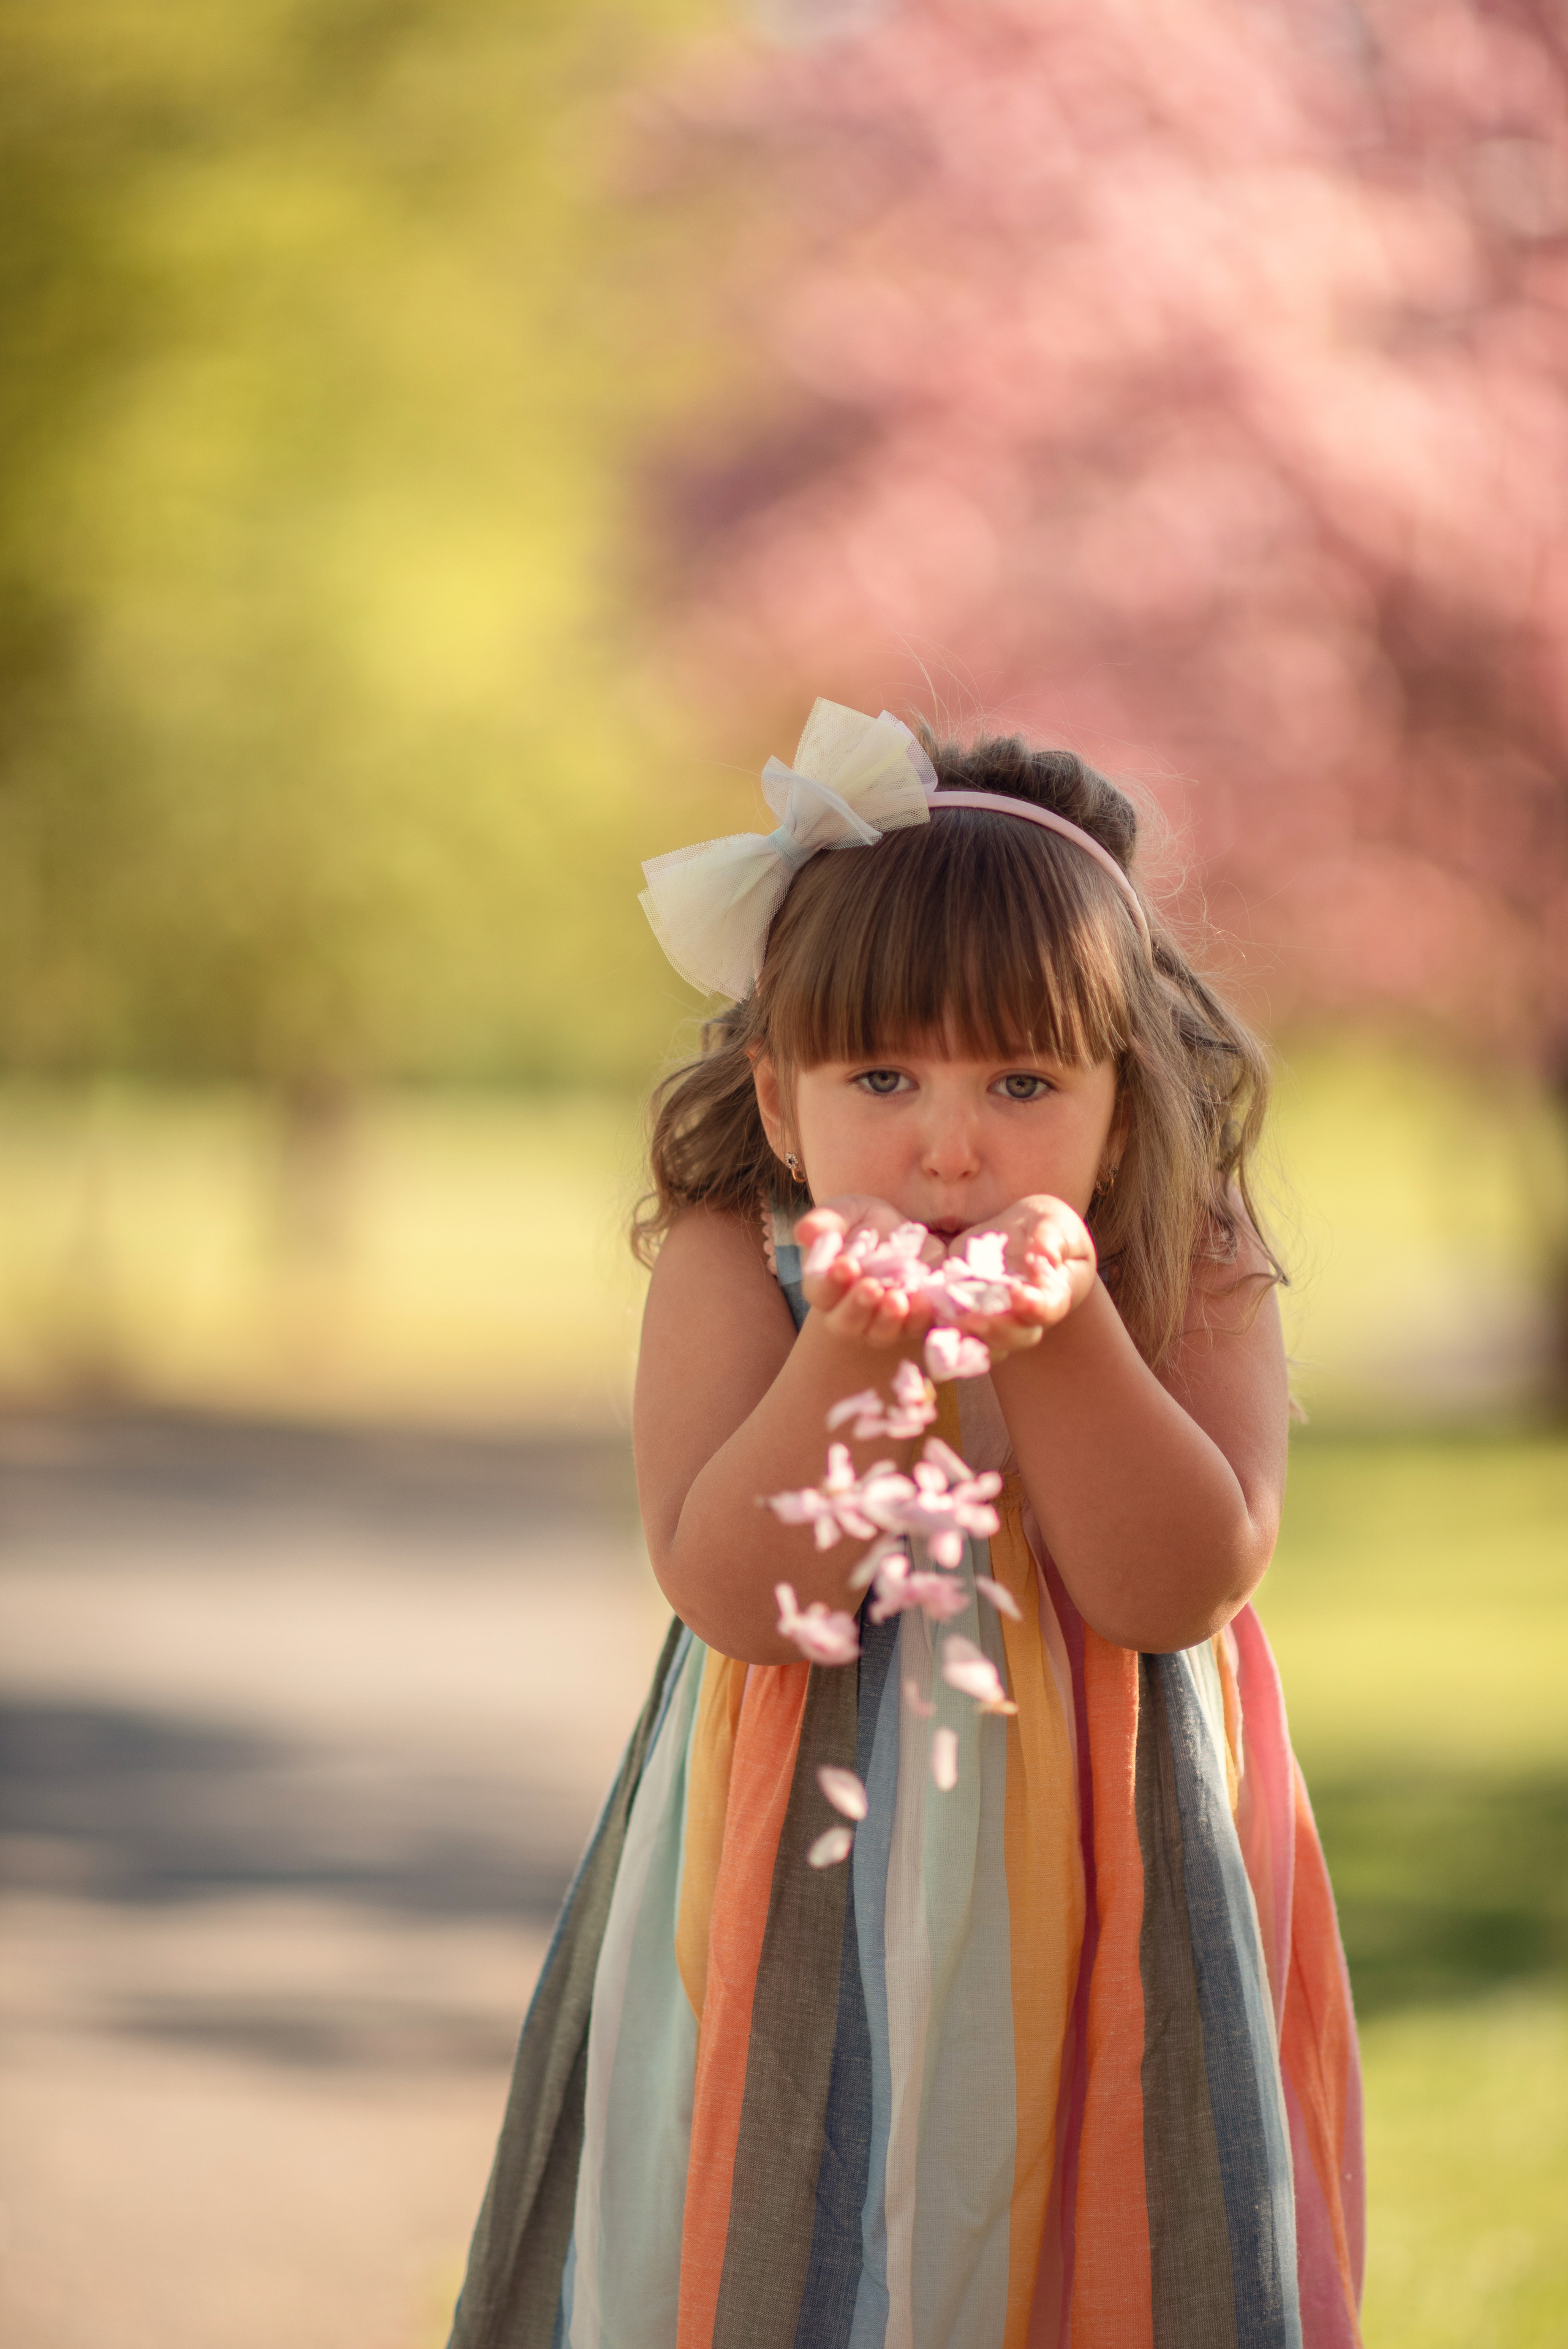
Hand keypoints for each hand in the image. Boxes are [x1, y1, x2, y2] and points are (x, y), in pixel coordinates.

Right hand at [794, 1196, 943, 1349]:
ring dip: (887, 1318)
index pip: (819, 1291)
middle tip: (871, 1287)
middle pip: (845, 1322)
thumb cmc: (865, 1224)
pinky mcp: (912, 1324)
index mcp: (824, 1284)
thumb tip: (805, 1232)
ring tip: (897, 1299)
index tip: (846, 1264)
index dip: (830, 1282)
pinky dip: (919, 1317)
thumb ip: (825, 1221)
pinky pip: (915, 1329)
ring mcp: (880, 1324)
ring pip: (878, 1333)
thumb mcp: (846, 1213)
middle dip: (857, 1305)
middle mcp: (848, 1312)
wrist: (909, 1237)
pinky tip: (923, 1301)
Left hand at [943, 1196, 1097, 1360]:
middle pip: (1015, 1336)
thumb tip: (1044, 1257)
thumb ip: (1052, 1238)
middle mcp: (1023, 1317)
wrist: (1020, 1237)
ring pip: (982, 1342)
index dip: (1036, 1307)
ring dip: (963, 1336)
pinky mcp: (961, 1310)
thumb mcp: (1056, 1223)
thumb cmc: (1048, 1229)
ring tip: (943, 1321)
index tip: (1020, 1294)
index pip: (1049, 1309)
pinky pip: (950, 1329)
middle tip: (973, 1319)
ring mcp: (993, 1318)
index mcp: (1052, 1295)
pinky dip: (934, 1324)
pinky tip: (919, 1308)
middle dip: (994, 1330)